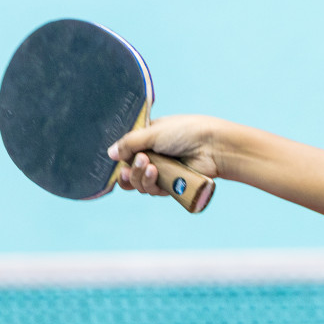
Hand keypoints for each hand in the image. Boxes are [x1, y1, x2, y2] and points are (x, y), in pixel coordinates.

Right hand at [109, 114, 226, 196]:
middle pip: (129, 171)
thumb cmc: (186, 132)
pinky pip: (152, 191)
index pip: (127, 151)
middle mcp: (154, 155)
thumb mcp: (153, 132)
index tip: (121, 157)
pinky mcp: (171, 185)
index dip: (122, 157)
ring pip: (139, 184)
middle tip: (142, 162)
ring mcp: (163, 171)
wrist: (214, 147)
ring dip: (140, 177)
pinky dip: (151, 185)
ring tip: (152, 167)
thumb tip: (110, 154)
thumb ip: (129, 143)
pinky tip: (156, 174)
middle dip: (131, 170)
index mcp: (149, 138)